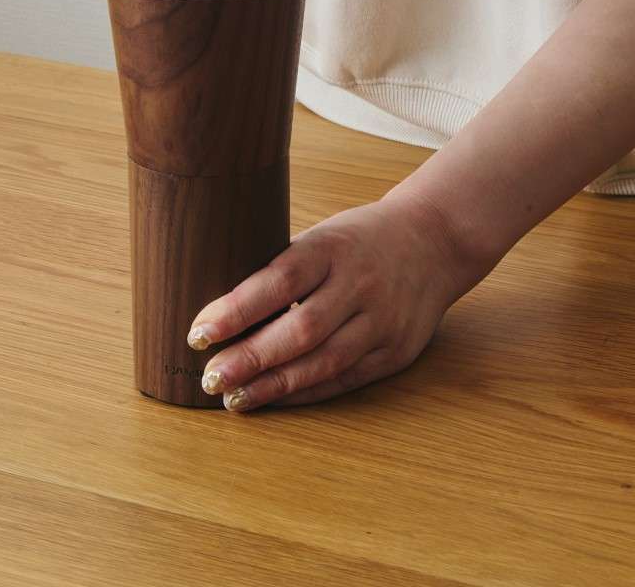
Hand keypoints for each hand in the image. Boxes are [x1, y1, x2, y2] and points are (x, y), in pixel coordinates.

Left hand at [185, 192, 477, 411]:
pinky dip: (305, 393)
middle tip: (210, 377)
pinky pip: (344, 379)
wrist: (435, 241)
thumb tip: (222, 311)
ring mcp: (382, 321)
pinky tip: (273, 399)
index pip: (280, 281)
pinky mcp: (395, 351)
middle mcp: (360, 284)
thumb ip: (285, 269)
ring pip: (323, 362)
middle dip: (250, 359)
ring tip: (233, 398)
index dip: (237, 310)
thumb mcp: (324, 236)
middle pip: (301, 330)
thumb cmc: (363, 237)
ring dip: (273, 385)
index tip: (199, 332)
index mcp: (334, 248)